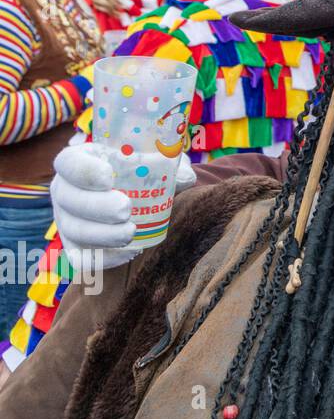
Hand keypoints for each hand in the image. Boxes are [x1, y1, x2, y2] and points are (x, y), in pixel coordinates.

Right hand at [49, 143, 191, 269]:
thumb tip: (183, 178)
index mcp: (79, 161)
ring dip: (101, 234)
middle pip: (68, 199)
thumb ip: (170, 164)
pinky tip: (128, 252)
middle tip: (125, 209)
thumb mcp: (157, 160)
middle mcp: (65, 190)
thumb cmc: (143, 171)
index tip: (108, 179)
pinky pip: (81, 258)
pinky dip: (103, 258)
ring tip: (130, 232)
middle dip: (96, 206)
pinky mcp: (75, 246)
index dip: (83, 171)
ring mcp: (66, 220)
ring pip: (73, 230)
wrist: (135, 197)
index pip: (68, 163)